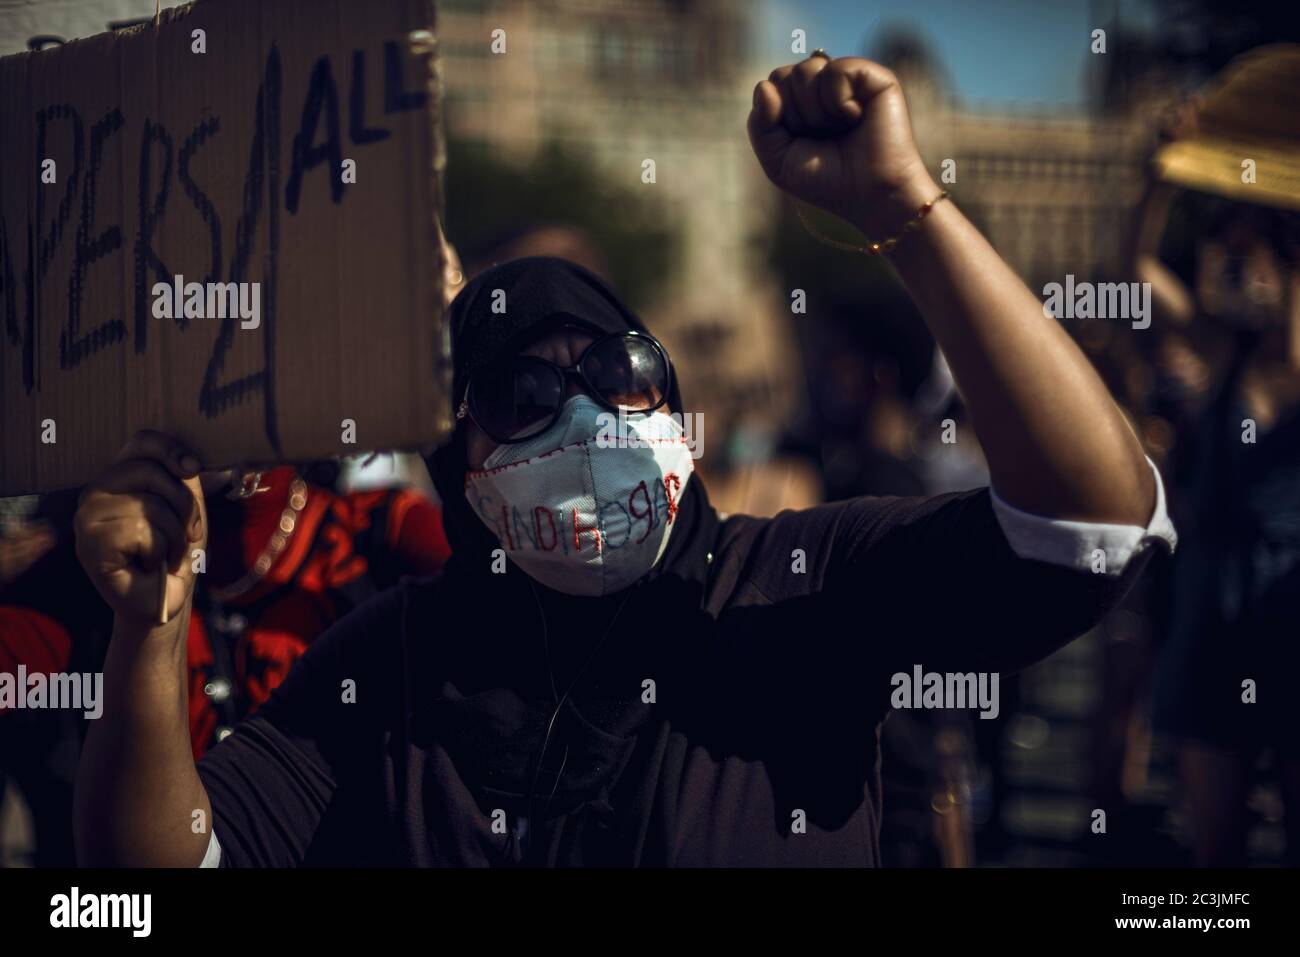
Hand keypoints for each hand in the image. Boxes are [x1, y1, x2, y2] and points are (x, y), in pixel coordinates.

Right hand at [74, 431, 206, 628]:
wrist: (164, 599)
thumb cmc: (174, 552)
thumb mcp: (186, 507)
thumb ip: (184, 478)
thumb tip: (190, 461)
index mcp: (119, 477)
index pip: (141, 442)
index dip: (171, 449)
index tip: (193, 468)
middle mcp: (95, 492)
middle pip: (151, 472)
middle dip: (183, 505)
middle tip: (187, 532)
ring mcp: (86, 518)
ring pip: (149, 505)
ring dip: (174, 535)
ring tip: (166, 552)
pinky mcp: (88, 545)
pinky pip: (140, 531)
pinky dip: (160, 551)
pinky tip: (150, 565)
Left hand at [747, 56, 936, 236]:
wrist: (870, 194)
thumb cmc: (827, 180)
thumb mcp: (778, 161)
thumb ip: (760, 125)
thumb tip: (765, 86)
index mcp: (800, 101)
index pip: (770, 86)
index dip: (778, 118)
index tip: (801, 142)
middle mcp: (824, 85)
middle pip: (784, 76)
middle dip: (796, 115)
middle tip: (824, 137)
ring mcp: (848, 78)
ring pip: (807, 70)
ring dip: (817, 112)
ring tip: (841, 128)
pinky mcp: (873, 76)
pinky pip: (836, 70)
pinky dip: (839, 100)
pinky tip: (856, 116)